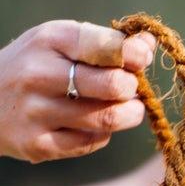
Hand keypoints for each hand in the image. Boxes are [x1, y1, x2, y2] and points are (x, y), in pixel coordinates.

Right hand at [0, 20, 155, 162]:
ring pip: (108, 118)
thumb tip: (148, 45)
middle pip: (114, 85)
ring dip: (129, 114)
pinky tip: (94, 124)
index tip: (139, 60)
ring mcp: (36, 112)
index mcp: (50, 40)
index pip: (109, 46)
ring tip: (127, 108)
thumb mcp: (61, 42)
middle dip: (133, 88)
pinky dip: (103, 134)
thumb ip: (106, 42)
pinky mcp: (36, 145)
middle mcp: (39, 74)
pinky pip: (91, 143)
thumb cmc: (35, 65)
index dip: (136, 56)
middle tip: (130, 89)